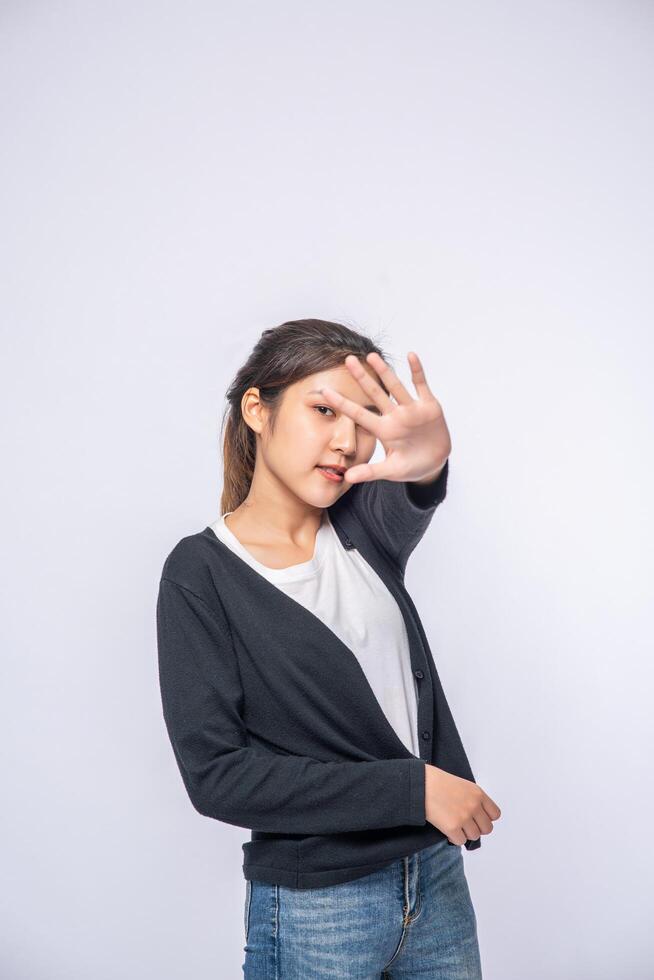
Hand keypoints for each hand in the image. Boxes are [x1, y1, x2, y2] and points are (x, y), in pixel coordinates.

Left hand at [318, 351, 451, 484]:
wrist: (434, 463)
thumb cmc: (410, 465)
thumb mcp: (391, 470)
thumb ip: (371, 472)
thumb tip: (347, 479)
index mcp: (384, 430)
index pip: (359, 414)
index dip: (342, 403)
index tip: (324, 391)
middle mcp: (395, 416)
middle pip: (375, 394)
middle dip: (362, 378)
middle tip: (347, 360)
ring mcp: (411, 410)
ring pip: (396, 387)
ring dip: (385, 372)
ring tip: (372, 356)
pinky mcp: (429, 407)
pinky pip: (422, 386)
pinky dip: (417, 371)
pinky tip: (411, 355)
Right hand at [424, 764, 501, 844]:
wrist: (421, 784)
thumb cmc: (438, 782)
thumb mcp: (463, 785)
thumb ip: (474, 799)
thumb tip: (479, 817)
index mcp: (478, 794)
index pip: (495, 814)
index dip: (486, 817)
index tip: (477, 817)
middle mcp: (474, 806)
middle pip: (487, 828)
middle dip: (477, 828)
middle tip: (465, 824)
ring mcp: (464, 818)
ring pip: (474, 836)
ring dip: (465, 833)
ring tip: (454, 824)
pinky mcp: (452, 828)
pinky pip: (460, 841)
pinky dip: (454, 837)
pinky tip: (447, 828)